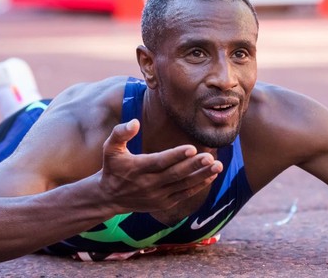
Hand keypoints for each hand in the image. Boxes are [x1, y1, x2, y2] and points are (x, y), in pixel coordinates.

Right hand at [99, 119, 221, 211]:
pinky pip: (184, 195)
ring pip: (183, 185)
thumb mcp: (110, 148)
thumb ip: (120, 133)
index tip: (192, 148)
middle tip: (210, 157)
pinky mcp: (164, 203)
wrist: (109, 197)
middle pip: (175, 174)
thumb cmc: (113, 167)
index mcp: (137, 168)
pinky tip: (211, 176)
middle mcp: (148, 184)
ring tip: (218, 166)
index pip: (159, 162)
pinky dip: (198, 186)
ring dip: (201, 176)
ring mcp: (157, 196)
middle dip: (194, 166)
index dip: (176, 156)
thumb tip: (135, 122)